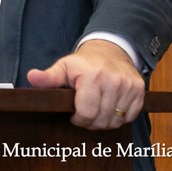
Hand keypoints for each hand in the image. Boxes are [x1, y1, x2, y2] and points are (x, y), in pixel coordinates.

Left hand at [26, 39, 144, 129]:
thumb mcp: (63, 67)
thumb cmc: (83, 62)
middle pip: (101, 120)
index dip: (78, 119)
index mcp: (92, 75)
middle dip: (90, 122)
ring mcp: (128, 86)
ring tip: (96, 109)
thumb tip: (32, 77)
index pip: (87, 113)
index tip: (74, 114)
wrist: (110, 49)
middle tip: (84, 113)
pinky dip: (119, 117)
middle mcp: (113, 80)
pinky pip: (130, 116)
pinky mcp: (139, 90)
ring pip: (116, 121)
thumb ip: (48, 77)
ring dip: (104, 121)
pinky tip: (110, 107)